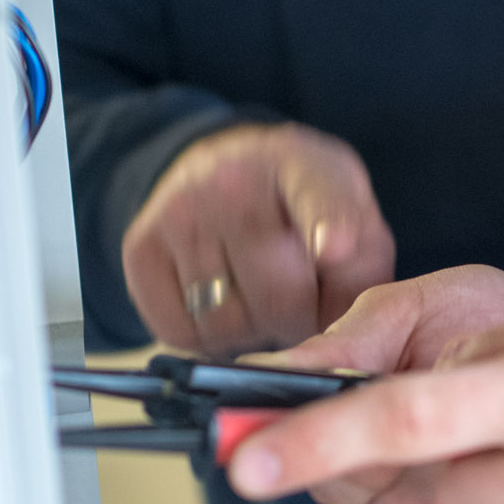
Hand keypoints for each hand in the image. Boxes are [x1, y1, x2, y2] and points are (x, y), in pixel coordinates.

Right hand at [122, 121, 396, 354]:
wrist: (226, 165)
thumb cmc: (302, 205)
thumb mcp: (351, 212)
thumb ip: (362, 268)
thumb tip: (344, 330)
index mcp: (304, 167)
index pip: (318, 196)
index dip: (330, 224)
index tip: (338, 245)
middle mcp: (235, 181)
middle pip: (278, 296)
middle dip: (298, 319)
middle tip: (301, 302)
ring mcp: (181, 212)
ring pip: (226, 324)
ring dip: (251, 333)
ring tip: (260, 296)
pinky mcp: (141, 249)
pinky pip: (180, 333)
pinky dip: (206, 338)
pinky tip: (221, 302)